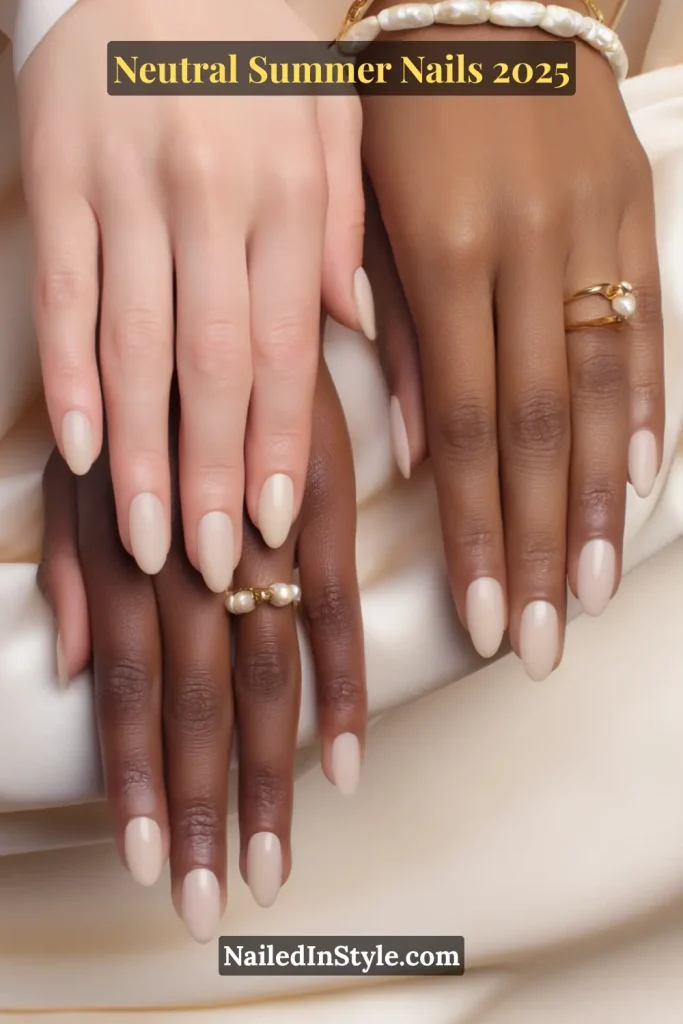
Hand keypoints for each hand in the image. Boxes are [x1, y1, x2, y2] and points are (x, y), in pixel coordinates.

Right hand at [19, 0, 368, 589]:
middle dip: (212, 476)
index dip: (280, 446)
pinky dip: (71, 376)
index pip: (288, 348)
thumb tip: (350, 333)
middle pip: (213, 365)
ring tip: (148, 539)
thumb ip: (348, 229)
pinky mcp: (58, 179)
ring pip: (136, 346)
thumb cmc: (257, 49)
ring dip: (141, 454)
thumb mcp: (333, 122)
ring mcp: (128, 190)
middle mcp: (213, 197)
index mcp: (292, 194)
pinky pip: (65, 294)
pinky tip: (79, 449)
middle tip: (213, 565)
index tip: (276, 526)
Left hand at [38, 360, 365, 941]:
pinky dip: (339, 688)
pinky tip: (344, 760)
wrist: (219, 285)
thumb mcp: (70, 468)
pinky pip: (335, 607)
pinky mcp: (324, 500)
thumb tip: (71, 659)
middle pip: (190, 701)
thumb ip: (65, 565)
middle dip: (197, 804)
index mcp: (119, 546)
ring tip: (268, 860)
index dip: (134, 779)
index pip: (127, 688)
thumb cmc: (133, 390)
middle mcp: (184, 548)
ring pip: (256, 671)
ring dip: (261, 774)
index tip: (149, 858)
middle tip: (209, 897)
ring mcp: (260, 527)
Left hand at [362, 17, 663, 679]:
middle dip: (540, 548)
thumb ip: (397, 342)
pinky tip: (646, 483)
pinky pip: (649, 327)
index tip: (484, 619)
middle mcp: (529, 256)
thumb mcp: (363, 217)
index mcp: (447, 259)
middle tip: (540, 642)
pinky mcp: (633, 213)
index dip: (482, 533)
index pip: (471, 430)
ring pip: (604, 393)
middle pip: (542, 433)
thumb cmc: (396, 112)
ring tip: (594, 590)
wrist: (478, 0)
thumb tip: (428, 460)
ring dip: (602, 503)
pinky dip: (650, 412)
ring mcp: (593, 235)